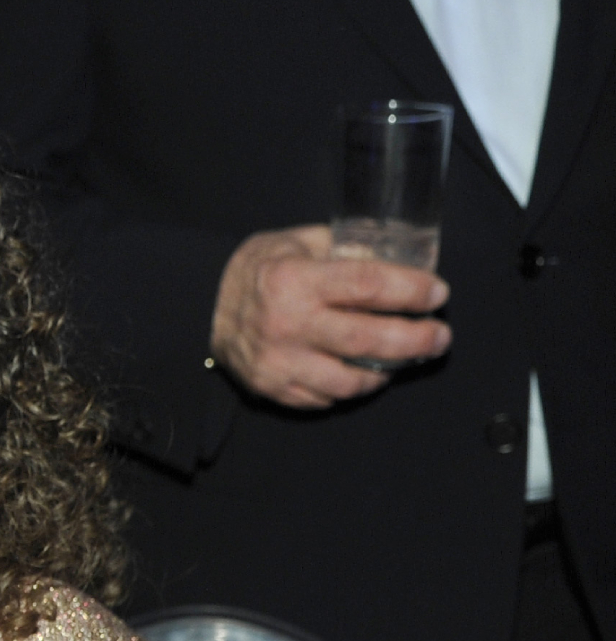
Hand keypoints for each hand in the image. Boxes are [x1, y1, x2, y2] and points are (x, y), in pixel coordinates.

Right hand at [209, 225, 449, 408]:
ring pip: (352, 380)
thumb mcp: (296, 242)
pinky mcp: (272, 387)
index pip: (368, 285)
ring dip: (386, 371)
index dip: (412, 290)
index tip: (437, 293)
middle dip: (417, 338)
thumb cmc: (258, 270)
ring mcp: (278, 361)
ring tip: (402, 359)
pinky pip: (326, 397)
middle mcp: (286, 323)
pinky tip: (361, 372)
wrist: (200, 306)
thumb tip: (401, 259)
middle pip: (369, 338)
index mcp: (293, 279)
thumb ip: (343, 250)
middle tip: (440, 336)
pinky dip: (350, 387)